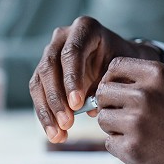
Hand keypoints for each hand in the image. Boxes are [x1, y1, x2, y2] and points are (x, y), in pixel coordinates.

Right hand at [29, 16, 162, 142]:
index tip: (77, 105)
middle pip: (50, 66)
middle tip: (67, 123)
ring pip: (39, 81)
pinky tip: (54, 133)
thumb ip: (108, 84)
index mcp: (85, 28)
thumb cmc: (125, 63)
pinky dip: (45, 115)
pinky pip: (38, 92)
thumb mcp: (123, 68)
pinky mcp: (43, 71)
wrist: (121, 61)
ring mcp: (50, 52)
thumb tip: (90, 110)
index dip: (71, 79)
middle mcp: (63, 36)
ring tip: (59, 135)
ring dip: (47, 110)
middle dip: (56, 98)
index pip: (72, 53)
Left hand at [93, 57, 163, 163]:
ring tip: (135, 132)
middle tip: (123, 114)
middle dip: (110, 103)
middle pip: (103, 92)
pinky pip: (109, 143)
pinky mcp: (132, 150)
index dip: (113, 79)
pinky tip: (141, 147)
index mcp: (159, 75)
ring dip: (114, 126)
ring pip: (103, 118)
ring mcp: (137, 123)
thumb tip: (128, 79)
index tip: (118, 91)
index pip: (115, 67)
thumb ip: (158, 80)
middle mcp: (145, 95)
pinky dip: (120, 146)